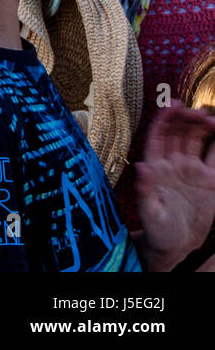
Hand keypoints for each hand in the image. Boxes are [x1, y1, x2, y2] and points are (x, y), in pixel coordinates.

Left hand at [136, 106, 214, 269]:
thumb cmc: (157, 229)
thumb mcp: (149, 211)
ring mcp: (192, 171)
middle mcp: (173, 164)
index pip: (159, 136)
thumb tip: (141, 167)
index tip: (174, 105)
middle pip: (179, 133)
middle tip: (198, 113)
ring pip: (197, 141)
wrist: (177, 245)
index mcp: (156, 166)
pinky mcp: (209, 180)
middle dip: (187, 120)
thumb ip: (145, 190)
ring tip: (211, 120)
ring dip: (203, 127)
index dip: (165, 119)